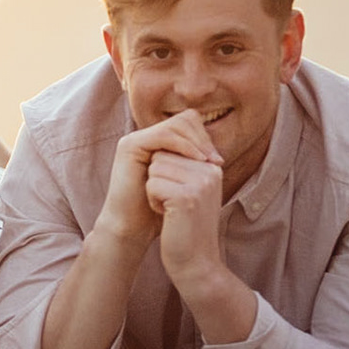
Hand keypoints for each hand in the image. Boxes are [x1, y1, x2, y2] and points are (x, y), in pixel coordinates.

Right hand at [96, 110, 221, 243]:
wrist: (133, 229)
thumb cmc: (159, 211)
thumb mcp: (184, 183)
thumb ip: (195, 166)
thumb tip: (218, 156)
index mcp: (158, 144)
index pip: (189, 124)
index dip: (205, 139)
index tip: (218, 162)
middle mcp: (146, 138)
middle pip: (184, 119)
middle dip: (203, 138)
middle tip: (215, 160)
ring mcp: (136, 139)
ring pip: (176, 124)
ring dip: (196, 141)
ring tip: (207, 161)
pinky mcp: (130, 145)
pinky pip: (164, 135)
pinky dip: (184, 145)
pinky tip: (196, 160)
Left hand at [145, 150, 226, 288]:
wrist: (196, 264)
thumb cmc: (186, 228)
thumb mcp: (191, 191)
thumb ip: (183, 166)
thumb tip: (164, 139)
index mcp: (211, 166)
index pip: (171, 148)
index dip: (163, 174)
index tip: (177, 197)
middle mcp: (210, 170)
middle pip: (160, 156)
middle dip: (157, 180)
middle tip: (173, 205)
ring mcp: (200, 182)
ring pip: (154, 168)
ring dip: (154, 191)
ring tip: (171, 210)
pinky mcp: (186, 197)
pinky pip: (152, 184)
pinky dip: (153, 202)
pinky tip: (168, 217)